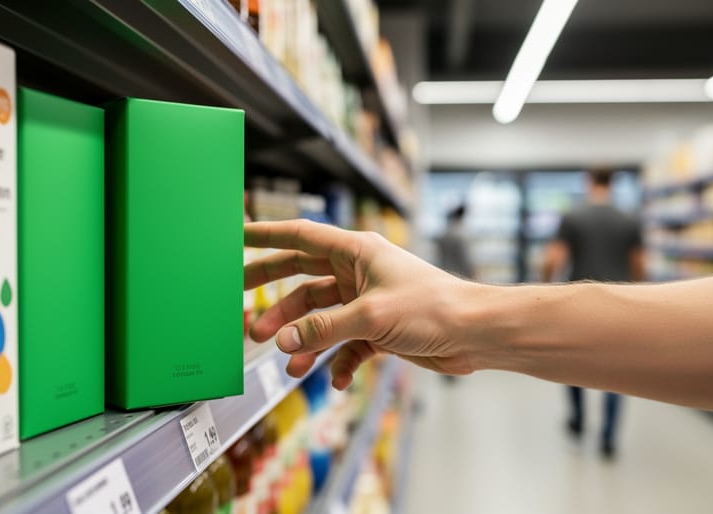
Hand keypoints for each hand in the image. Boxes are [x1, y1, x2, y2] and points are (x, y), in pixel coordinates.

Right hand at [245, 220, 482, 388]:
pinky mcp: (379, 329)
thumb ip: (322, 328)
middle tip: (246, 317)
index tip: (238, 237)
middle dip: (274, 301)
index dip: (267, 236)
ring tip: (285, 360)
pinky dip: (337, 361)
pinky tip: (336, 379)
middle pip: (303, 281)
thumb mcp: (370, 317)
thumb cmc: (432, 308)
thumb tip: (283, 341)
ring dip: (304, 340)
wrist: (474, 334)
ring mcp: (368, 302)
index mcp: (356, 252)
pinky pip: (346, 344)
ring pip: (322, 319)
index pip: (301, 237)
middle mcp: (359, 273)